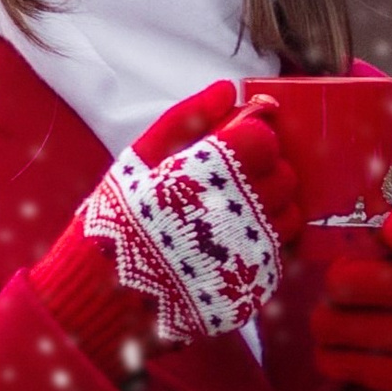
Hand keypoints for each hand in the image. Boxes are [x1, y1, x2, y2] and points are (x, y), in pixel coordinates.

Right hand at [30, 82, 302, 366]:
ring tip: (228, 214)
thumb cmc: (115, 224)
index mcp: (206, 175)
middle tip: (226, 182)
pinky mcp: (253, 290)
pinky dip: (262, 244)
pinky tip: (228, 246)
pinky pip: (280, 254)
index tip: (231, 146)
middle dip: (263, 171)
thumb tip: (229, 87)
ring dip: (269, 207)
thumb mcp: (137, 161)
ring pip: (290, 215)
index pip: (264, 139)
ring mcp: (249, 256)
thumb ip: (186, 119)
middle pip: (285, 175)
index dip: (251, 137)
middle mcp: (235, 215)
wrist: (101, 302)